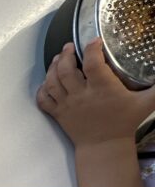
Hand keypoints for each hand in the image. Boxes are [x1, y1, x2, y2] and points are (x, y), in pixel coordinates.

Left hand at [37, 40, 154, 148]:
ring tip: (57, 58)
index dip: (91, 48)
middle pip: (66, 70)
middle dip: (65, 55)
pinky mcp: (58, 114)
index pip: (92, 63)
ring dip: (52, 68)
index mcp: (102, 89)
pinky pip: (43, 100)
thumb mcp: (146, 103)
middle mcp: (81, 95)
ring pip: (52, 82)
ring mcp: (67, 105)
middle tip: (68, 47)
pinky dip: (42, 89)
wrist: (104, 146)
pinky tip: (47, 81)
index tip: (94, 40)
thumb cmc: (125, 122)